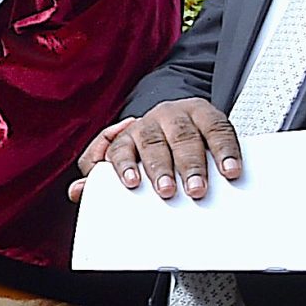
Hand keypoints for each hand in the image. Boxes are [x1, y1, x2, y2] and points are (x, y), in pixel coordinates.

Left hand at [75, 100, 241, 202]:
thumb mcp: (129, 161)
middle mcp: (151, 122)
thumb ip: (102, 178)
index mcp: (128, 135)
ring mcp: (179, 115)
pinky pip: (218, 129)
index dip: (123, 164)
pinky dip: (225, 150)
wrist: (183, 117)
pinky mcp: (207, 113)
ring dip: (192, 163)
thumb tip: (76, 192)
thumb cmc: (152, 149)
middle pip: (152, 143)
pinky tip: (229, 168)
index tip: (131, 183)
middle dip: (160, 168)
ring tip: (197, 187)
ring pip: (183, 137)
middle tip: (166, 191)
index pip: (117, 148)